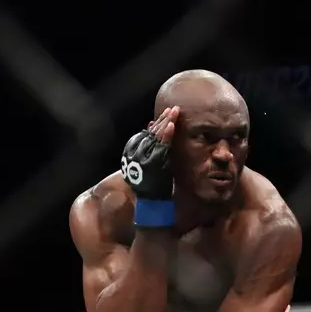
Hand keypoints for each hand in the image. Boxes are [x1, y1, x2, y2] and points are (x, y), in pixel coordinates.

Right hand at [121, 107, 178, 225]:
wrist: (144, 202)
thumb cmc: (149, 184)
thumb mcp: (148, 163)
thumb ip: (150, 147)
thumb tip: (152, 126)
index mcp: (136, 151)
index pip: (149, 133)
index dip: (158, 123)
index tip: (168, 113)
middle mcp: (138, 152)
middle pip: (152, 132)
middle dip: (163, 120)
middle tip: (174, 109)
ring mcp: (145, 158)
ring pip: (156, 137)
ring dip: (166, 124)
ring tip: (174, 113)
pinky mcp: (153, 164)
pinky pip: (161, 148)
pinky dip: (166, 136)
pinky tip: (172, 126)